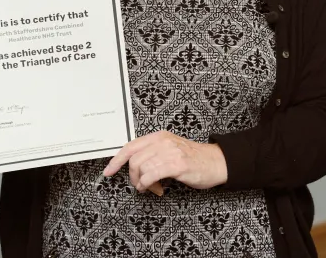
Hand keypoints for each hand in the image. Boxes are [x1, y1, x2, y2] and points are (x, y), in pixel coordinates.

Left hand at [102, 131, 227, 194]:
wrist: (217, 162)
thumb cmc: (193, 159)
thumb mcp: (170, 149)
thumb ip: (153, 154)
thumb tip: (133, 167)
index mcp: (159, 136)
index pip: (130, 146)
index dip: (116, 160)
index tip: (108, 172)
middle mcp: (163, 141)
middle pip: (134, 160)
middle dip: (133, 177)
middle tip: (142, 186)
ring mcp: (170, 152)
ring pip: (141, 168)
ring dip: (142, 184)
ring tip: (153, 188)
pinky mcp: (177, 164)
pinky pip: (152, 175)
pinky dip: (149, 185)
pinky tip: (157, 189)